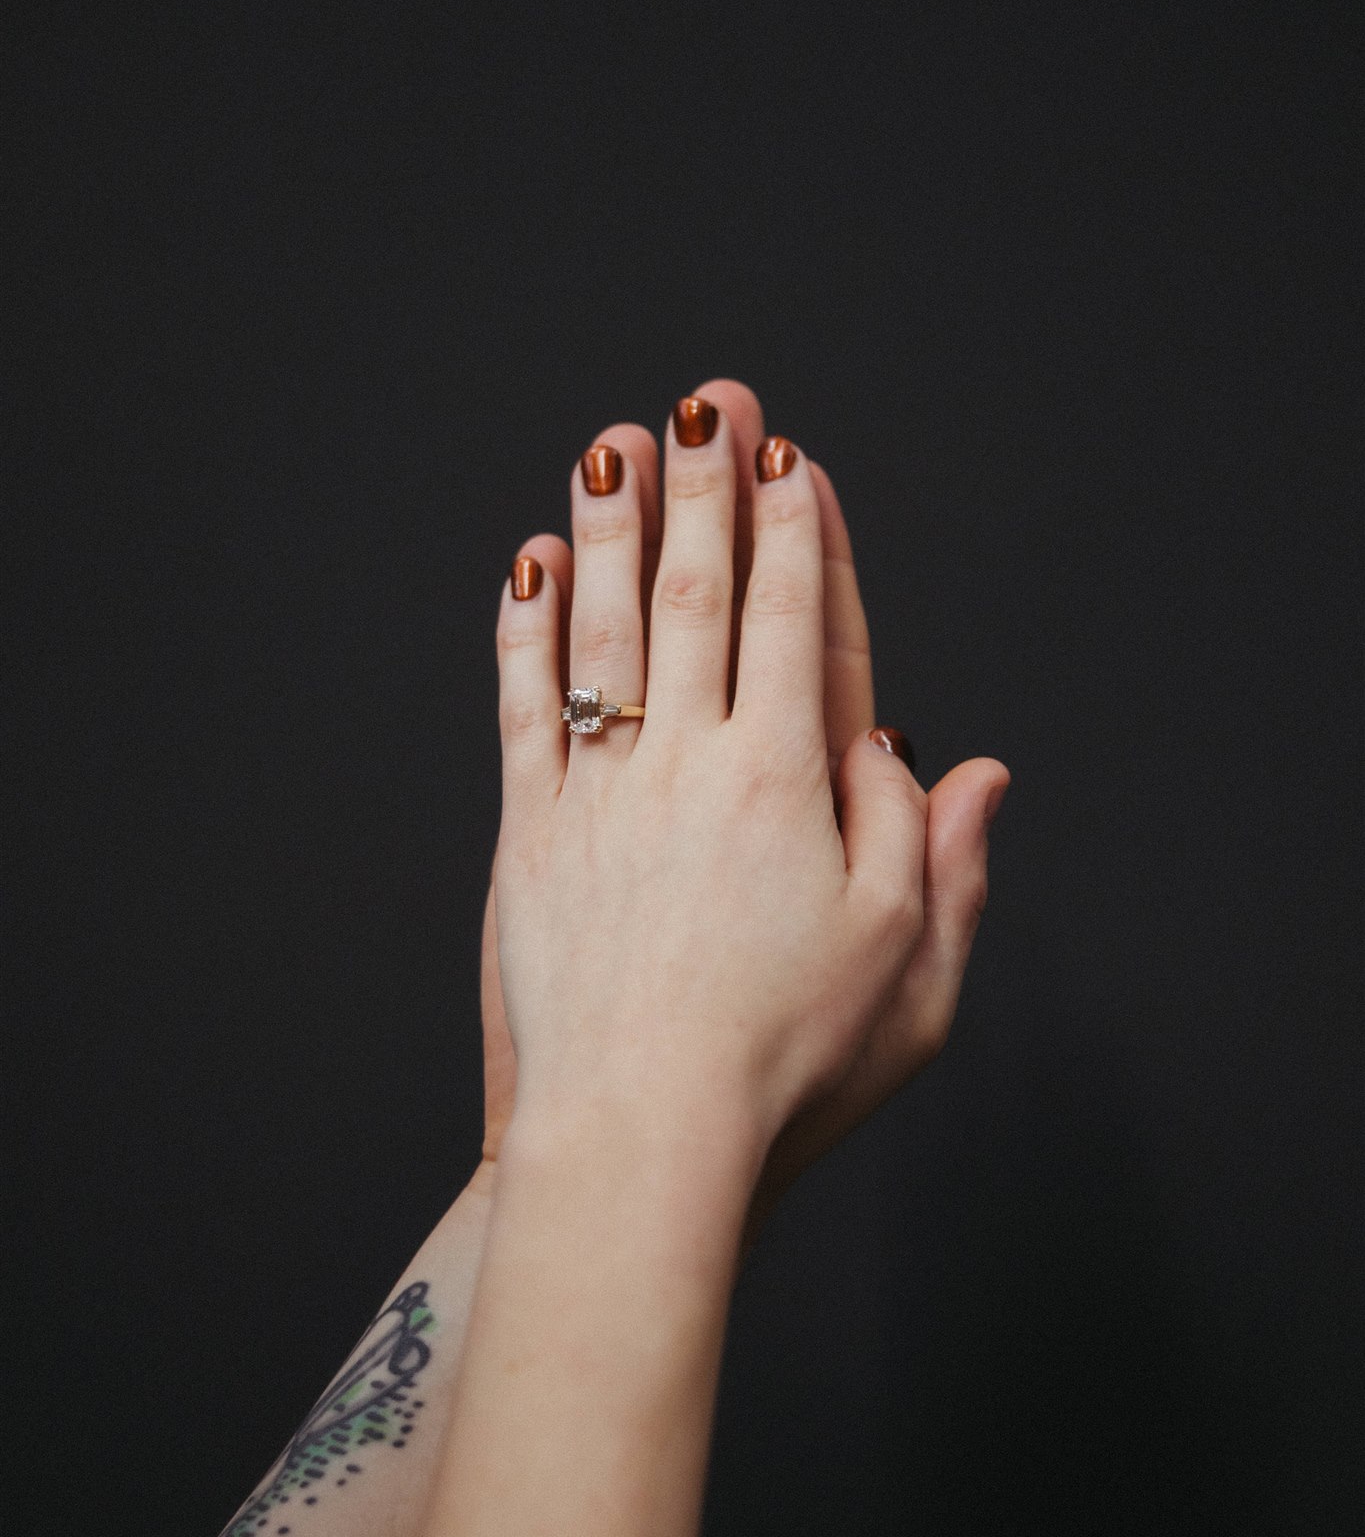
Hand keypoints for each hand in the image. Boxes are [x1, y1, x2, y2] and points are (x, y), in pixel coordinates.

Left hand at [483, 383, 1008, 1218]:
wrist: (643, 1135)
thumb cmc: (787, 1065)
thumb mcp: (910, 968)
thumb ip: (938, 853)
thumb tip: (966, 765)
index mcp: (791, 786)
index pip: (798, 625)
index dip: (794, 532)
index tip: (785, 459)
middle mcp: (692, 766)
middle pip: (700, 599)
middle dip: (704, 492)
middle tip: (703, 402)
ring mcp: (604, 795)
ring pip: (609, 631)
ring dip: (613, 530)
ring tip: (611, 447)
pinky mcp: (534, 837)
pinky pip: (528, 708)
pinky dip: (529, 631)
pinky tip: (530, 568)